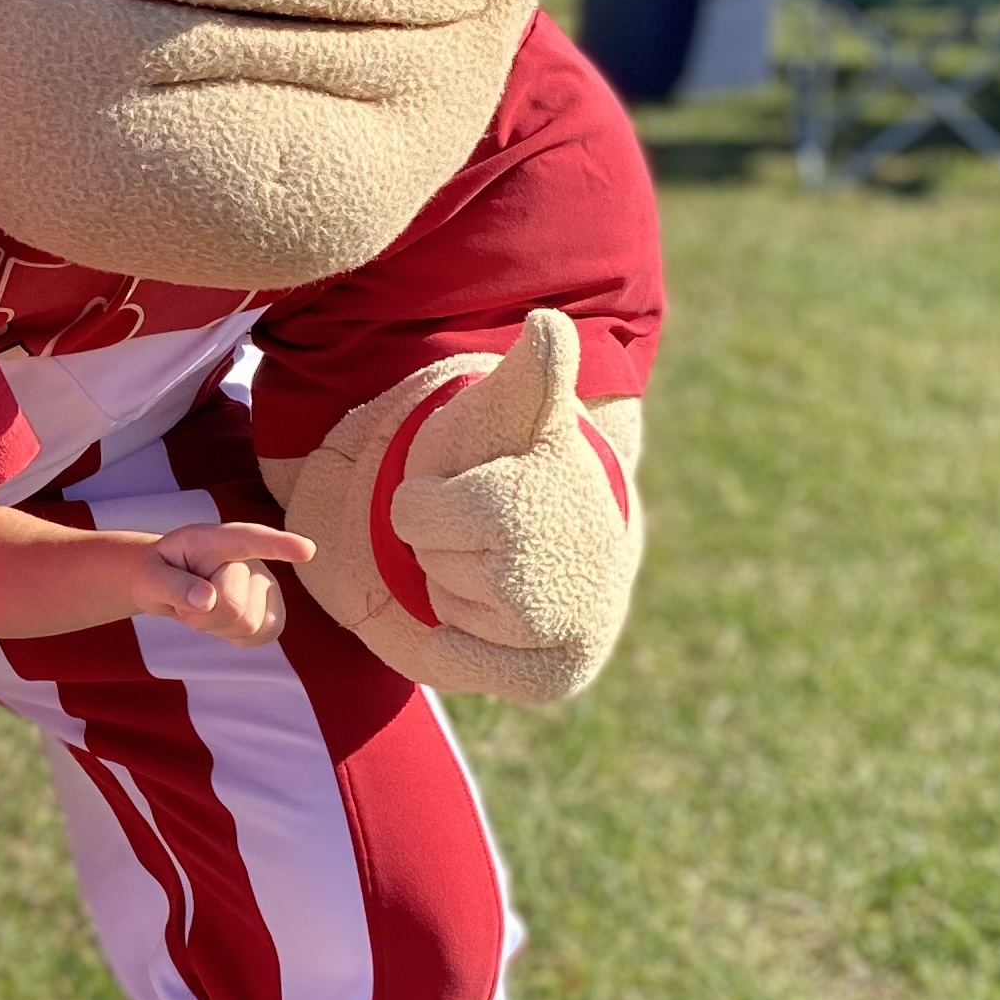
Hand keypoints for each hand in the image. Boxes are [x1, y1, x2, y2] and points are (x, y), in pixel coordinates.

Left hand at [138, 519, 312, 646]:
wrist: (170, 581)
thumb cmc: (159, 572)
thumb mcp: (149, 577)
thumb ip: (172, 585)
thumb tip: (207, 600)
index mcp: (217, 539)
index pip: (250, 540)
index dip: (278, 546)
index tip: (306, 550)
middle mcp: (249, 558)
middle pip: (233, 604)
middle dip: (200, 614)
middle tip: (186, 598)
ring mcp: (264, 585)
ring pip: (247, 624)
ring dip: (213, 626)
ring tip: (201, 606)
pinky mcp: (271, 612)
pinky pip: (259, 636)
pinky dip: (231, 636)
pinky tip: (219, 620)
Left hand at [267, 305, 645, 709]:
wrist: (590, 550)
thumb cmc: (537, 475)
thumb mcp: (530, 417)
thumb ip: (532, 373)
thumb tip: (548, 325)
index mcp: (526, 503)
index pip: (409, 513)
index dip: (429, 499)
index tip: (478, 490)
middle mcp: (544, 571)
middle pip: (425, 563)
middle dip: (445, 546)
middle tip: (493, 533)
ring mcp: (547, 628)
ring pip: (441, 610)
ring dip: (457, 590)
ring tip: (506, 566)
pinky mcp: (547, 674)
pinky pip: (456, 662)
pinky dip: (459, 639)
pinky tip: (495, 613)